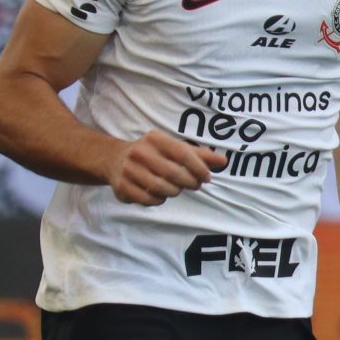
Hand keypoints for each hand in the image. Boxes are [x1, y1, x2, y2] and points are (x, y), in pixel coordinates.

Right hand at [106, 129, 224, 204]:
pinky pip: (149, 199)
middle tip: (194, 185)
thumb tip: (224, 162)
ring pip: (162, 189)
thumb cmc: (154, 154)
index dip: (199, 168)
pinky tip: (160, 195)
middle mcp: (140, 152)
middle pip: (174, 174)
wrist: (115, 159)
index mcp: (156, 139)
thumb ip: (200, 155)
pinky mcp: (122, 186)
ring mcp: (129, 169)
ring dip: (174, 192)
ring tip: (175, 188)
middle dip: (189, 183)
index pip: (183, 154)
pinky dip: (159, 200)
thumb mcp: (174, 148)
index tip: (207, 177)